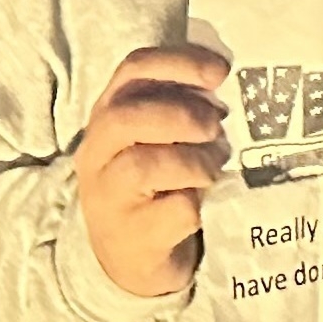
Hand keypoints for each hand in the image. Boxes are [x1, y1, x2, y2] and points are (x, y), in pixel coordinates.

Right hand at [75, 44, 230, 301]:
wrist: (129, 259)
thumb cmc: (153, 185)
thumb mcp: (156, 137)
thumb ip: (179, 106)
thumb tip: (224, 86)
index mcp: (107, 115)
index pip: (132, 70)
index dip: (179, 62)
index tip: (220, 71)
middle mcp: (97, 153)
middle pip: (126, 117)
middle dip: (182, 115)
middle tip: (216, 127)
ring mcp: (108, 198)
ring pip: (143, 166)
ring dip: (194, 161)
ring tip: (215, 167)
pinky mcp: (132, 237)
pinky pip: (172, 211)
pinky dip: (198, 203)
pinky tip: (203, 204)